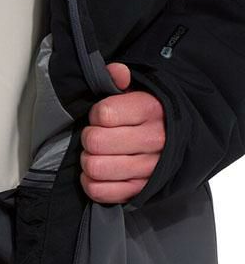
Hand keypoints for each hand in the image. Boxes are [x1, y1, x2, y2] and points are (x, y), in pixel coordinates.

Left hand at [80, 63, 165, 203]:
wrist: (175, 141)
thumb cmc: (144, 116)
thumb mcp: (135, 90)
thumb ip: (118, 78)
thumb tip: (115, 72)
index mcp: (151, 109)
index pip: (104, 114)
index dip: (95, 115)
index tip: (102, 117)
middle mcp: (153, 139)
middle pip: (95, 142)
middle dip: (89, 138)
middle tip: (95, 138)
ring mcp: (147, 168)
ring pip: (95, 167)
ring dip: (88, 161)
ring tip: (96, 155)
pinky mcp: (138, 191)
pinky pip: (99, 191)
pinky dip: (91, 183)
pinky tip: (97, 174)